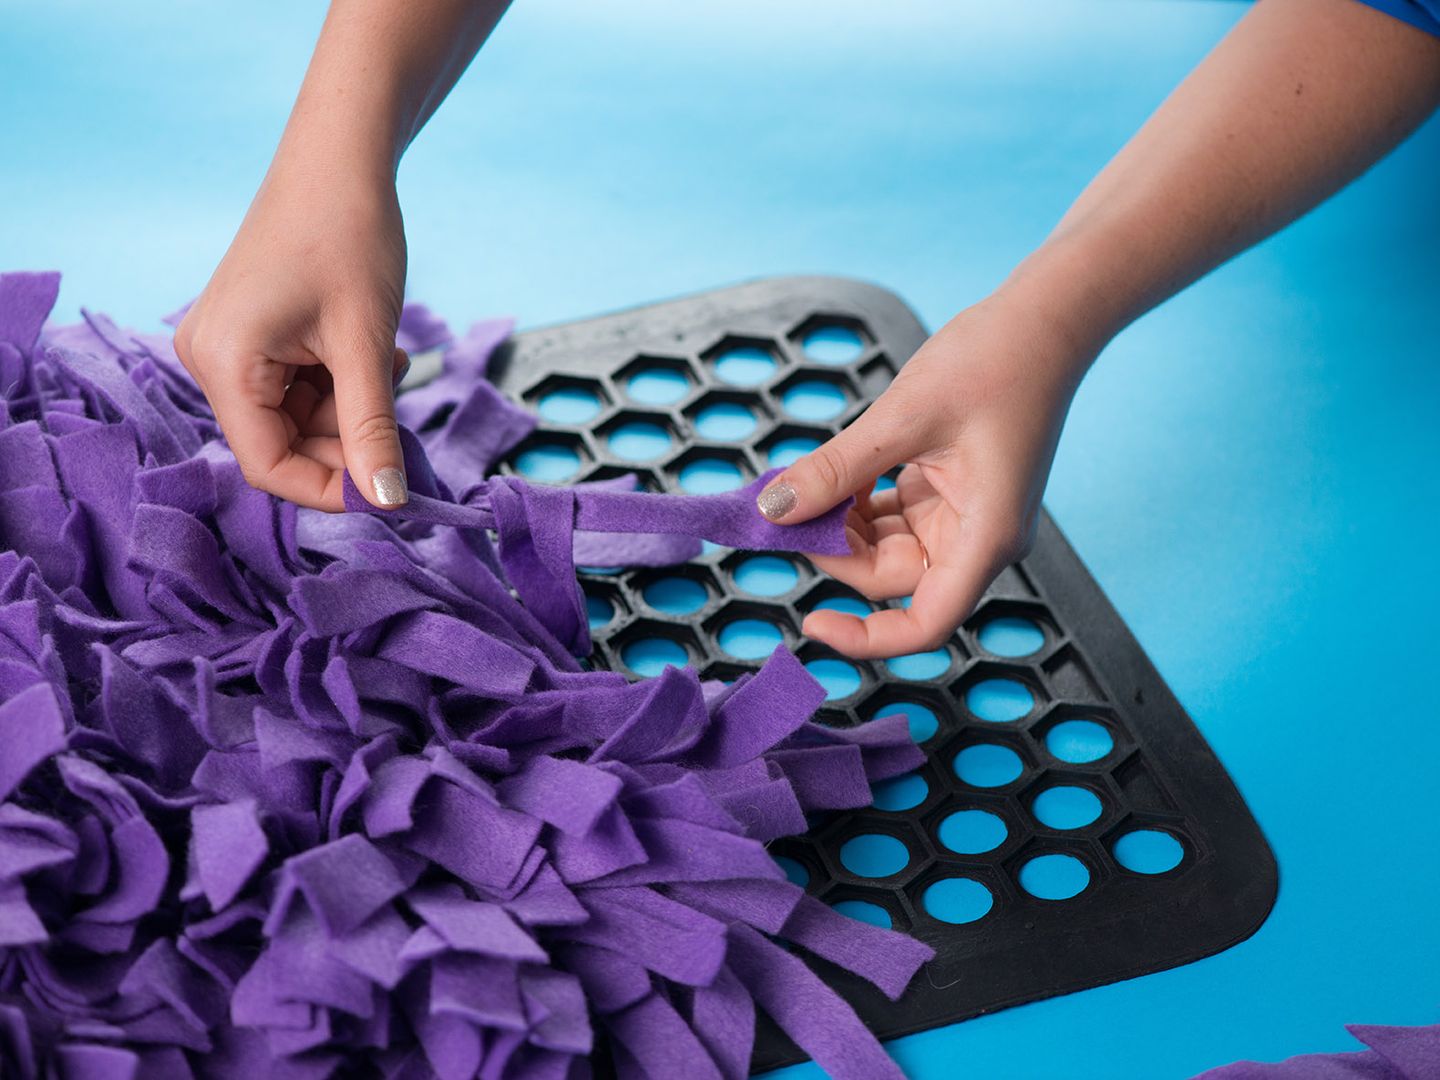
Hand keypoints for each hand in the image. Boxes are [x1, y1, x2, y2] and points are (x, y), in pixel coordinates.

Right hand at [174, 162, 408, 510]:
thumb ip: (372, 429)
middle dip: (349, 438)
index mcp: (224, 363)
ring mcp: (227, 347)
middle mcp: (210, 359)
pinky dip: (340, 383)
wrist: (339, 162)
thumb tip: (387, 501)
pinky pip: (297, 389)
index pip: (269, 466)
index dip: (331, 488)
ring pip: (298, 419)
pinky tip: (367, 345)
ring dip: (351, 406)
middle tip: (399, 408)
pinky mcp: (249, 336)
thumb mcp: (366, 344)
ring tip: (384, 355)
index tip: (390, 492)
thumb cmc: (349, 236)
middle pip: (284, 444)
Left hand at [756, 292, 1093, 658]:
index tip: (811, 621)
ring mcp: (964, 518)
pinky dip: (857, 503)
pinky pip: (893, 519)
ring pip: (887, 550)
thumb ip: (837, 469)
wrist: (1044, 321)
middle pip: (893, 580)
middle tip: (786, 510)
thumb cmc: (995, 361)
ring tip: (804, 485)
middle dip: (837, 551)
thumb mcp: (903, 417)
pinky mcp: (949, 495)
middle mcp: (980, 540)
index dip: (868, 637)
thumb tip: (775, 508)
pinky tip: (831, 476)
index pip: (926, 624)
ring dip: (842, 526)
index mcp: (987, 537)